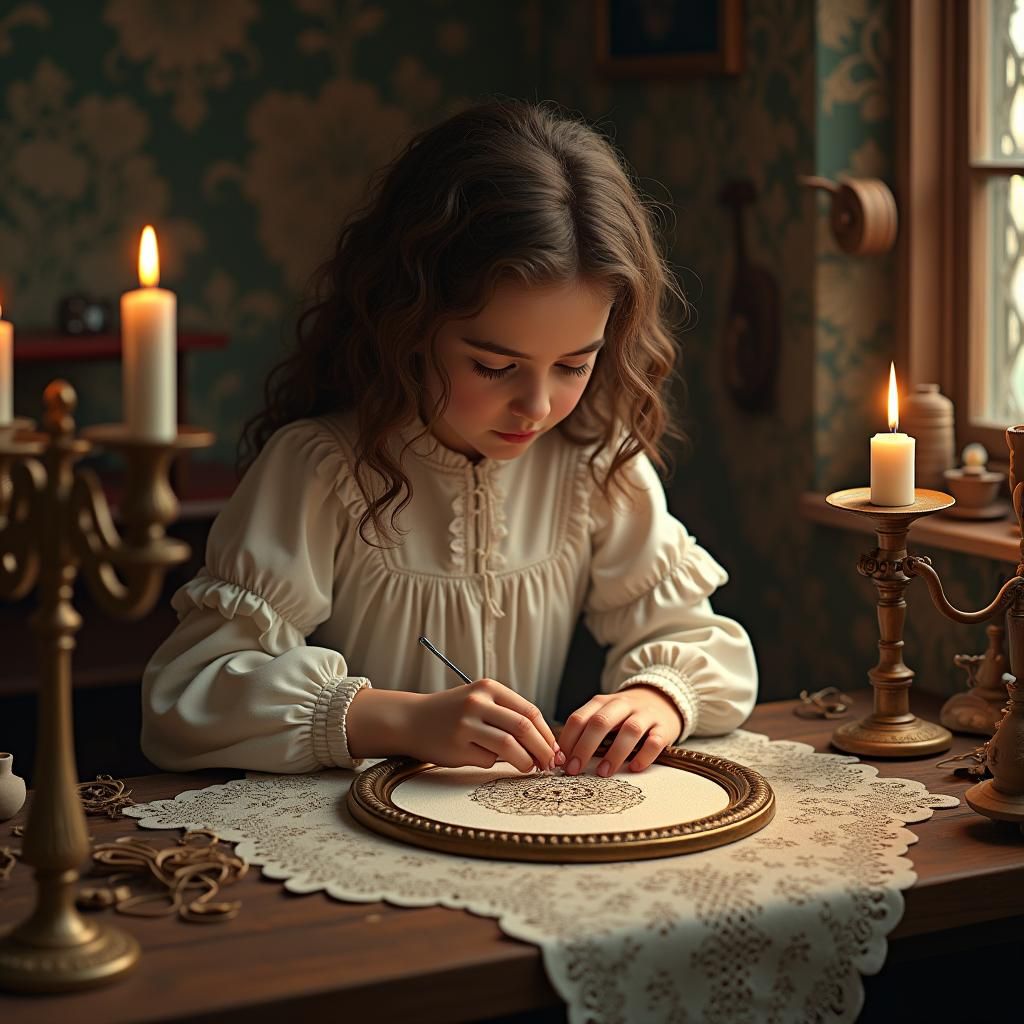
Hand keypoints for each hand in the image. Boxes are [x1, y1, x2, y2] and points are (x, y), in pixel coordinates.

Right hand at [404, 678, 560, 772]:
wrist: (412, 720)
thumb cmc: (453, 713)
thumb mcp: (480, 701)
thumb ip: (508, 715)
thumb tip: (545, 744)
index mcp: (489, 687)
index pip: (529, 711)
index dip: (547, 734)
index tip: (555, 750)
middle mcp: (477, 702)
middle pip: (523, 728)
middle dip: (542, 750)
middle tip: (549, 764)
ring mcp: (466, 725)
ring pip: (509, 746)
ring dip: (525, 761)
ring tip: (528, 767)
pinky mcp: (456, 747)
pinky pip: (487, 760)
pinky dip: (494, 763)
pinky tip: (485, 758)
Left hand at [558, 686, 682, 776]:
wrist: (663, 699)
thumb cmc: (625, 714)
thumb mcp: (604, 714)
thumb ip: (586, 729)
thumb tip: (563, 757)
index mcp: (602, 702)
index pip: (579, 717)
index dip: (567, 740)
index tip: (560, 761)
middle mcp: (623, 705)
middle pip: (601, 721)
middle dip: (585, 747)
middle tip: (575, 769)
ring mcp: (645, 715)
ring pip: (630, 730)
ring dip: (614, 753)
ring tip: (603, 773)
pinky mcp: (664, 728)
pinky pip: (655, 741)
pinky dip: (644, 755)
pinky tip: (634, 768)